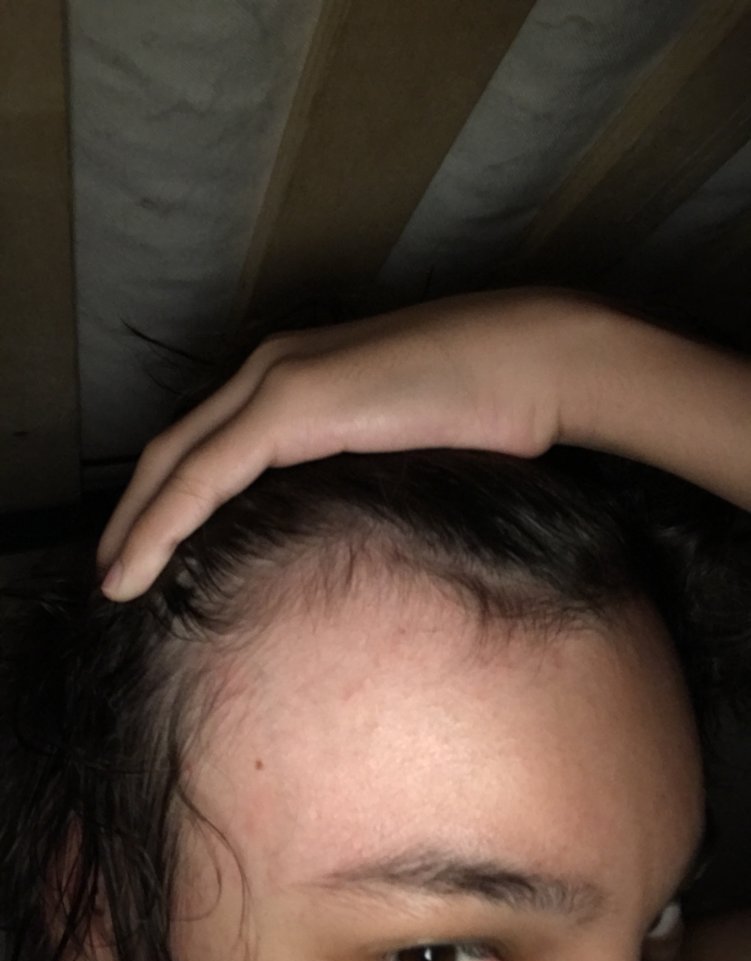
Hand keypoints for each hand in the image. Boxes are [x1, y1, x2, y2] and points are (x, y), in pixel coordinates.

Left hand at [98, 288, 596, 599]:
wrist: (532, 360)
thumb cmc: (485, 407)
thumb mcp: (396, 445)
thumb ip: (350, 467)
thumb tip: (327, 520)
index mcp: (295, 377)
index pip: (206, 444)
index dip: (166, 497)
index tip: (151, 549)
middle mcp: (271, 369)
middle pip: (173, 449)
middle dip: (134, 513)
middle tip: (114, 570)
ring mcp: (277, 380)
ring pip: (175, 461)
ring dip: (136, 524)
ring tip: (115, 580)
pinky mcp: (291, 403)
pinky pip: (203, 474)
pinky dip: (162, 522)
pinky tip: (137, 566)